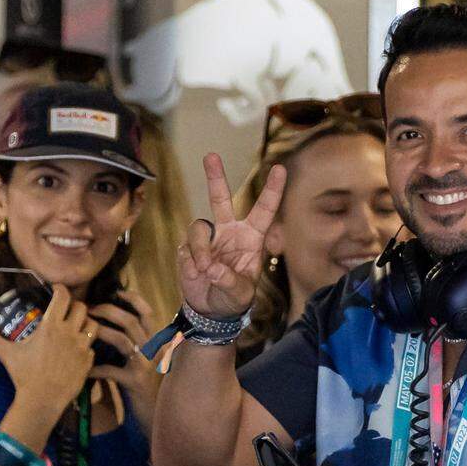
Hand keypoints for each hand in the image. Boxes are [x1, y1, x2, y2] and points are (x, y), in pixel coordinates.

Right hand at [0, 284, 97, 417]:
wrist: (42, 399)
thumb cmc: (24, 375)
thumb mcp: (7, 355)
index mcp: (51, 326)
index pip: (63, 297)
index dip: (61, 289)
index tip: (56, 290)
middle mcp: (70, 332)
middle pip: (82, 307)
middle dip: (75, 306)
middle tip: (67, 310)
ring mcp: (82, 346)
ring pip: (93, 325)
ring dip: (86, 323)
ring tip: (77, 327)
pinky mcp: (89, 360)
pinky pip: (92, 346)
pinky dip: (86, 346)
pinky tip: (76, 350)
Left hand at [88, 291, 161, 435]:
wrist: (156, 415)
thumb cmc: (146, 388)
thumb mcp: (142, 362)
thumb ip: (131, 346)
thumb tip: (105, 327)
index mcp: (156, 342)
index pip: (149, 313)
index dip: (134, 300)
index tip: (117, 292)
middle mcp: (154, 350)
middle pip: (132, 321)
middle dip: (109, 311)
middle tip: (89, 310)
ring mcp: (145, 365)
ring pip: (123, 339)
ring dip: (100, 332)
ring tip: (84, 330)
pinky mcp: (135, 382)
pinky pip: (111, 370)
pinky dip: (95, 369)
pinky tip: (83, 370)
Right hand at [178, 153, 285, 317]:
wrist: (210, 310)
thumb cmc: (233, 299)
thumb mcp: (239, 294)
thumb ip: (228, 281)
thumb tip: (210, 267)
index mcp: (251, 238)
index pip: (264, 210)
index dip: (273, 190)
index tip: (280, 168)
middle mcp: (230, 232)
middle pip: (220, 199)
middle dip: (215, 177)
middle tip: (211, 155)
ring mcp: (209, 238)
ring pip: (199, 228)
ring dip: (200, 251)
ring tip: (204, 271)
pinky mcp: (189, 247)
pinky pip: (186, 247)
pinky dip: (190, 263)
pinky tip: (196, 276)